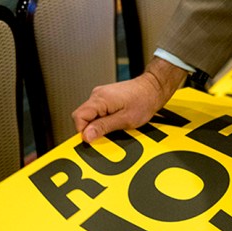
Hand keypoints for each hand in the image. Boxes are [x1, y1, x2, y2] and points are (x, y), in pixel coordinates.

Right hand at [72, 57, 189, 142]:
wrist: (153, 89)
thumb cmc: (144, 102)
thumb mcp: (124, 120)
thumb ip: (103, 127)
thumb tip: (86, 136)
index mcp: (100, 99)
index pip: (78, 116)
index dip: (83, 131)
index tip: (93, 139)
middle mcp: (97, 95)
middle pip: (82, 116)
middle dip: (91, 128)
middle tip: (106, 134)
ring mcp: (100, 95)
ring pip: (90, 114)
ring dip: (98, 124)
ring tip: (114, 126)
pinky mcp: (105, 97)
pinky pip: (97, 111)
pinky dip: (103, 119)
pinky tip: (115, 120)